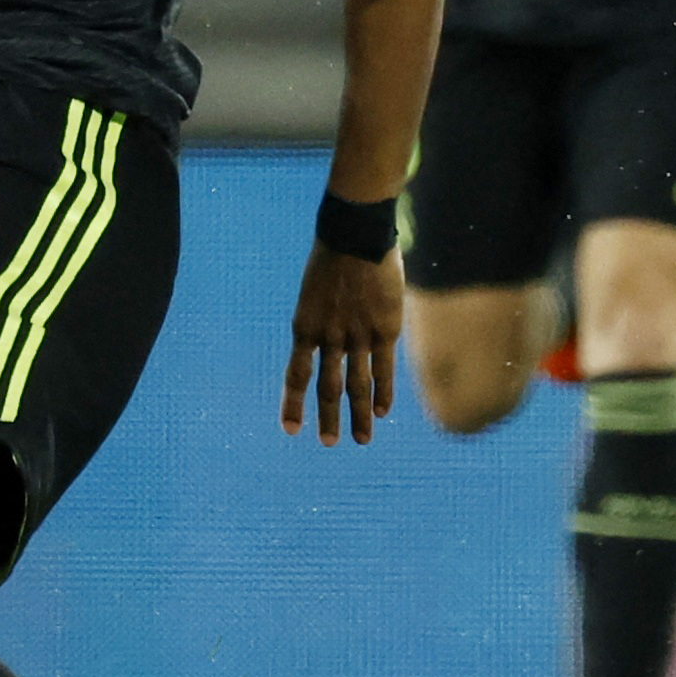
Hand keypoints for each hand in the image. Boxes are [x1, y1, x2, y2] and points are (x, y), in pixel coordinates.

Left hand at [280, 242, 401, 444]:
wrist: (355, 234)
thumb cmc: (334, 257)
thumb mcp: (316, 294)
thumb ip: (322, 322)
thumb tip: (330, 345)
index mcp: (304, 327)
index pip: (296, 375)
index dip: (293, 404)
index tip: (291, 429)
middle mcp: (328, 337)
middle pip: (327, 387)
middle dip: (327, 418)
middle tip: (328, 442)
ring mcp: (357, 335)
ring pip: (357, 385)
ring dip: (358, 415)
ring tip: (361, 439)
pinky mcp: (384, 329)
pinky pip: (383, 369)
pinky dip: (383, 393)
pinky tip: (383, 412)